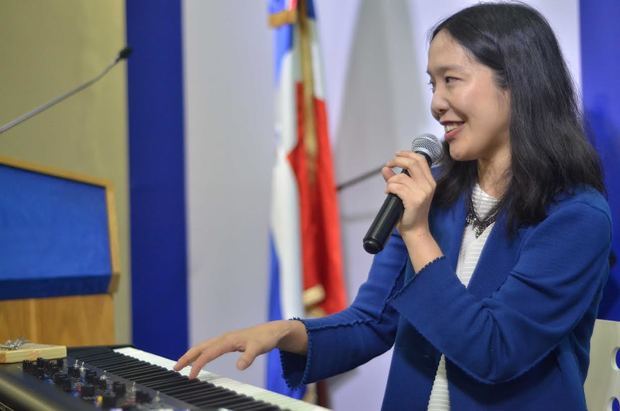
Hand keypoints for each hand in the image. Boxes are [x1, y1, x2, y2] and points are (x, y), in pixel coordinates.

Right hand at [173, 320, 306, 378]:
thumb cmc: (265, 339)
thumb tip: (239, 367)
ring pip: (203, 346)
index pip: (208, 353)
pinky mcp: (228, 342)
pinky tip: (198, 360)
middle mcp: (223, 338)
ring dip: (191, 355)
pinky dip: (200, 353)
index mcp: (228, 340)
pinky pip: (209, 348)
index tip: (190, 376)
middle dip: (186, 357)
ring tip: (181, 365)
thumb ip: (248, 357)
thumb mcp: (258, 348)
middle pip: (200, 347)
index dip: (198, 364)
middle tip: (175, 368)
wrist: (272, 331)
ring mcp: (225, 339)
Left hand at [382, 151, 435, 234]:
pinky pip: (396, 187)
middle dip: (397, 160)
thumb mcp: (406, 193)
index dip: (407, 154)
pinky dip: (389, 188)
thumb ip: (396, 179)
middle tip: (389, 164)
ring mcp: (422, 193)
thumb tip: (385, 168)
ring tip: (389, 188)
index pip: (421, 160)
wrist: (415, 230)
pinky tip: (388, 193)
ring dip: (391, 181)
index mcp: (430, 182)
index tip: (396, 154)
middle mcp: (428, 185)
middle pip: (412, 163)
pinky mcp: (414, 200)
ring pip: (401, 177)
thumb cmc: (411, 212)